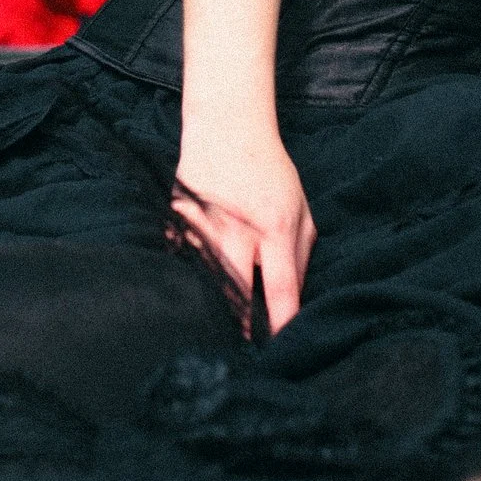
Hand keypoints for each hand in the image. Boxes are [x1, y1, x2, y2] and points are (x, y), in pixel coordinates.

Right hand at [171, 124, 315, 337]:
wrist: (226, 126)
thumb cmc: (270, 171)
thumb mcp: (301, 209)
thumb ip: (302, 256)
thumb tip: (294, 300)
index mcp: (275, 227)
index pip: (280, 288)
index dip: (280, 324)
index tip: (279, 350)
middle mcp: (238, 228)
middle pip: (236, 289)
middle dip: (239, 325)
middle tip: (241, 353)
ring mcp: (204, 223)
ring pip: (204, 277)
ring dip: (210, 303)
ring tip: (211, 330)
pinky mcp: (178, 218)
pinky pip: (181, 257)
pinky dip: (186, 276)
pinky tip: (188, 290)